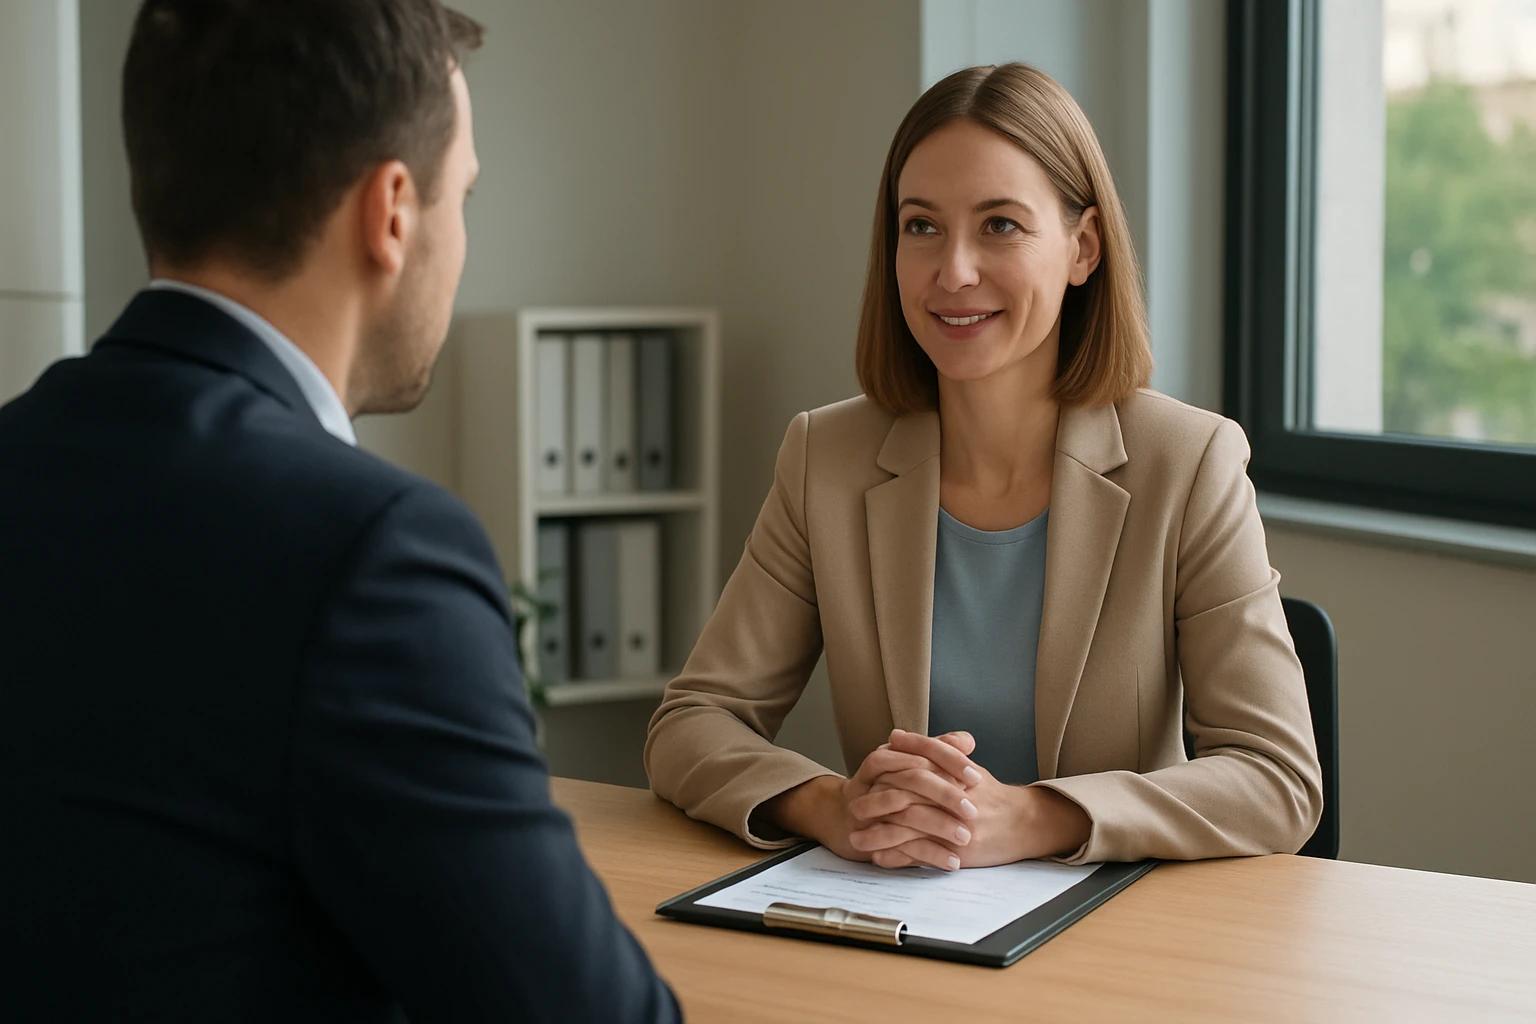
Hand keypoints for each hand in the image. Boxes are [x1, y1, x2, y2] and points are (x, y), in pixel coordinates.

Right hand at [763, 736, 981, 865]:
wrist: (845, 818)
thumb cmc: (889, 791)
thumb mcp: (912, 767)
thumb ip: (939, 751)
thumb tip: (966, 741)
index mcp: (890, 754)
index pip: (922, 748)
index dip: (949, 760)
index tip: (976, 776)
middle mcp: (876, 776)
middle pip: (912, 778)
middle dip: (945, 794)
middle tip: (973, 810)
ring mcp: (867, 805)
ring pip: (904, 812)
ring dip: (937, 825)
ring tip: (965, 837)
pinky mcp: (867, 835)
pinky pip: (899, 845)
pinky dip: (926, 853)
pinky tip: (951, 861)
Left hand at [850, 730, 1092, 868]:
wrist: (1024, 825)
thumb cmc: (990, 794)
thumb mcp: (965, 767)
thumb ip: (932, 751)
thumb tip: (895, 736)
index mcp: (956, 774)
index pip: (918, 761)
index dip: (892, 762)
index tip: (869, 765)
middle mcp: (955, 799)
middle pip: (906, 796)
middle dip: (877, 802)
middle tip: (853, 808)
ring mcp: (956, 827)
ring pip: (909, 829)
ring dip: (879, 835)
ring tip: (857, 837)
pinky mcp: (958, 853)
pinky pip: (920, 856)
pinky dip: (897, 858)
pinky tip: (878, 857)